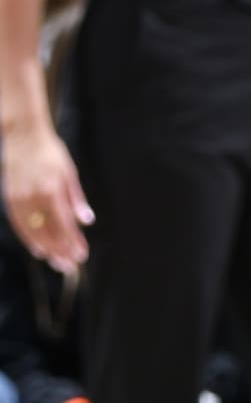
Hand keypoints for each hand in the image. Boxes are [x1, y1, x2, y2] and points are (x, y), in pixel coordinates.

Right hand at [3, 120, 91, 273]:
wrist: (23, 136)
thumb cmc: (51, 153)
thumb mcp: (69, 173)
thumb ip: (77, 199)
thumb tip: (87, 222)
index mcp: (51, 190)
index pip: (64, 224)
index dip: (73, 242)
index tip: (82, 255)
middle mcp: (34, 198)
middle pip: (48, 232)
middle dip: (60, 251)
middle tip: (71, 266)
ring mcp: (19, 199)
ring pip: (32, 233)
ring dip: (46, 249)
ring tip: (57, 262)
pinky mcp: (10, 199)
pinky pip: (19, 225)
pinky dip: (29, 239)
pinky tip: (39, 249)